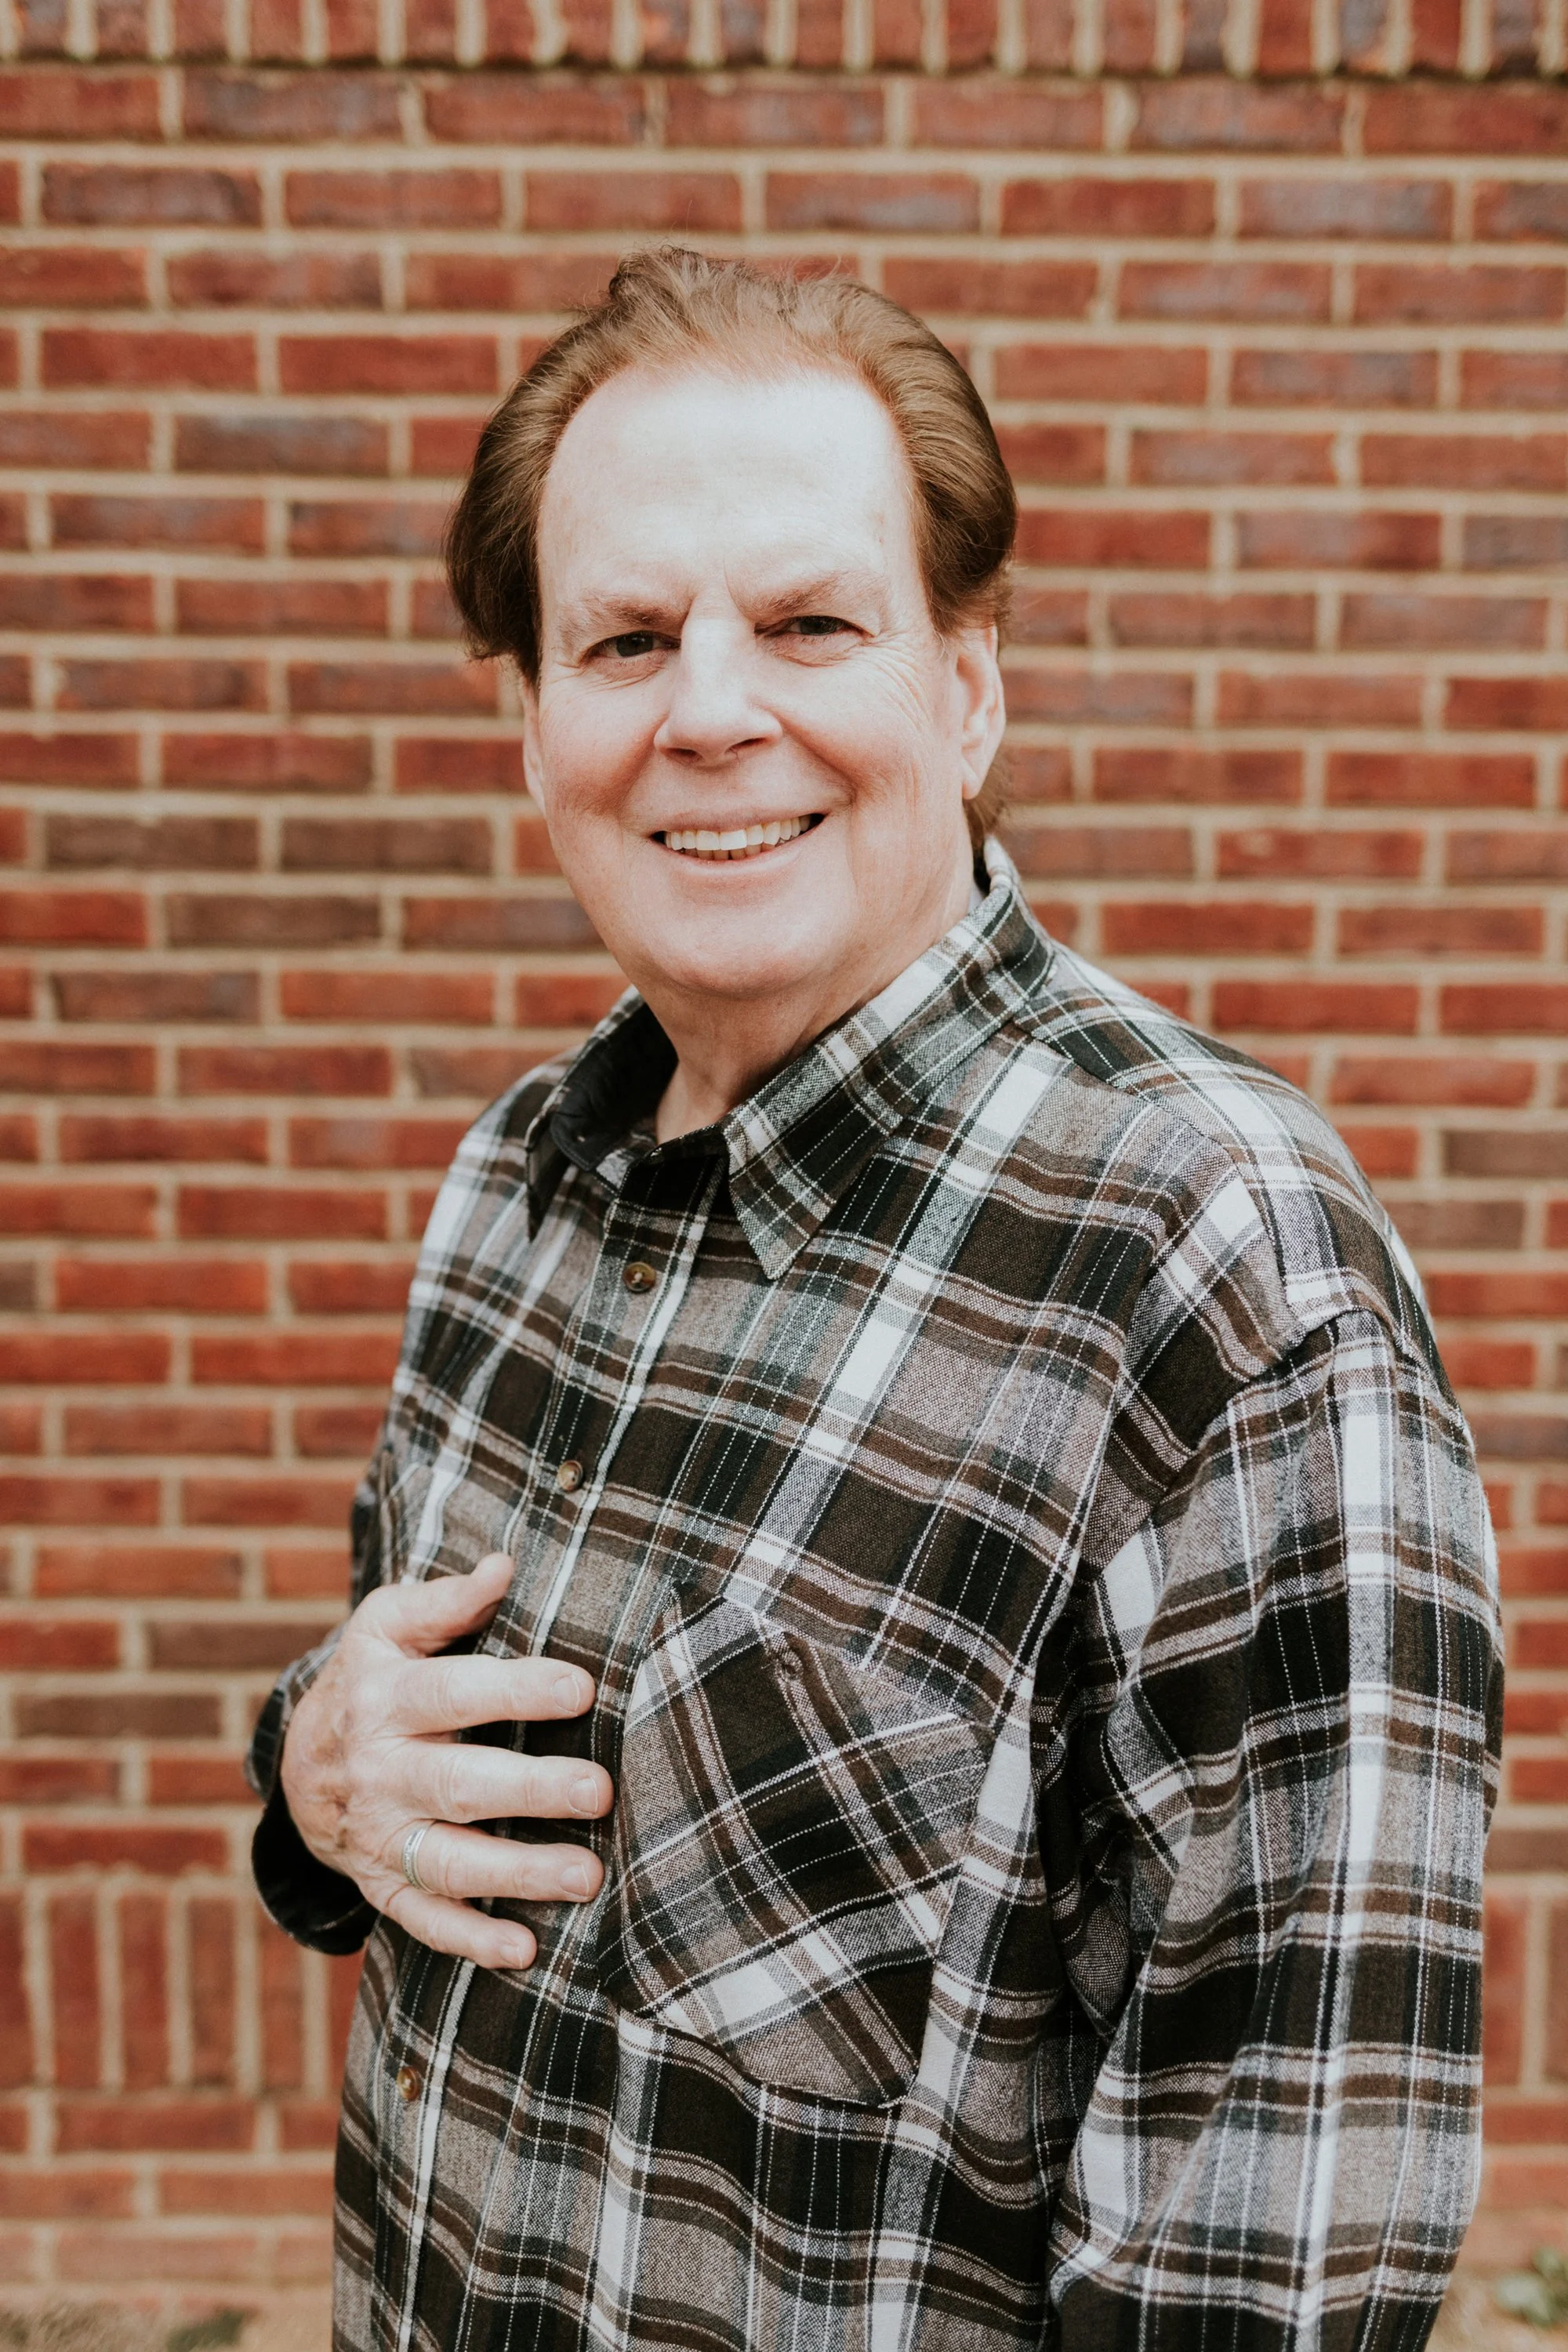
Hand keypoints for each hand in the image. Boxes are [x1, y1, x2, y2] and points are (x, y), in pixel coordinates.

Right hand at [279, 1552, 612, 1971]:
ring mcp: (378, 1836)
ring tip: (587, 1874)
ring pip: (448, 1860)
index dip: (517, 1690)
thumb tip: (504, 1566)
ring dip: (518, 1874)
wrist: (299, 1760)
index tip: (581, 1689)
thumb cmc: (370, 1676)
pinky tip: (526, 1948)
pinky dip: (471, 1940)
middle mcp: (379, 1772)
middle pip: (458, 1783)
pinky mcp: (381, 1884)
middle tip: (599, 1790)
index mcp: (383, 1698)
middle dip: (531, 1789)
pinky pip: (423, 1920)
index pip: (454, 1692)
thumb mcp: (388, 1623)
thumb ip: (446, 1600)